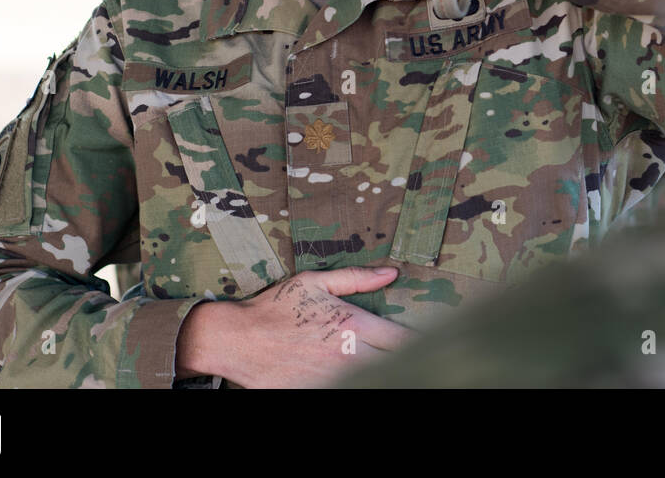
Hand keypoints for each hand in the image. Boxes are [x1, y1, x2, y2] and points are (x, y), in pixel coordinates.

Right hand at [175, 265, 413, 387]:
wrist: (236, 339)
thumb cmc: (275, 307)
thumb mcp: (315, 282)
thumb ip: (357, 278)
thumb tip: (391, 273)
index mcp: (353, 324)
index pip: (402, 340)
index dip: (420, 343)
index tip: (428, 342)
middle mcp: (349, 354)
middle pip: (394, 364)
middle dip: (406, 360)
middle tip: (412, 357)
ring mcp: (334, 377)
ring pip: (374, 379)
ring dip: (383, 373)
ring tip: (389, 367)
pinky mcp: (317, 391)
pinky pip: (349, 390)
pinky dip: (357, 383)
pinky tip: (359, 376)